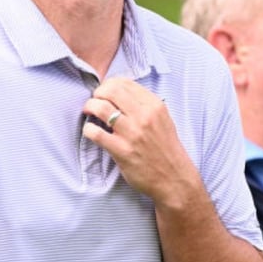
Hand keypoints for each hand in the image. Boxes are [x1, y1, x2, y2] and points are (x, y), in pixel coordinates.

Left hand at [81, 77, 196, 204]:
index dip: (109, 85)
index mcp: (155, 106)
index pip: (124, 83)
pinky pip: (95, 133)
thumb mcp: (163, 120)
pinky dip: (88, 129)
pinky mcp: (122, 151)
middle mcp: (144, 116)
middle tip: (95, 102)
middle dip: (97, 93)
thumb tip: (120, 92)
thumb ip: (145, 105)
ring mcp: (132, 133)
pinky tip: (91, 132)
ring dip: (89, 107)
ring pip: (100, 108)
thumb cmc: (166, 149)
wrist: (174, 178)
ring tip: (89, 113)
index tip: (105, 93)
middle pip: (110, 91)